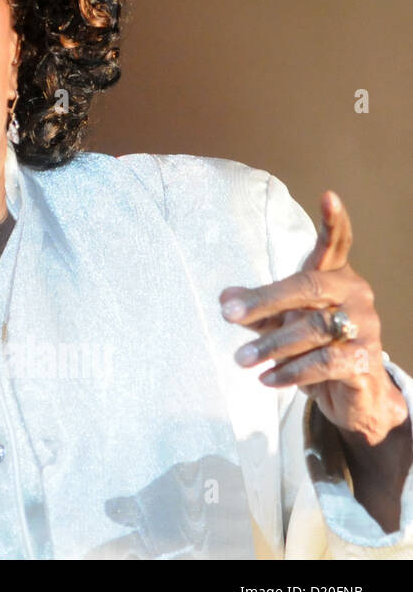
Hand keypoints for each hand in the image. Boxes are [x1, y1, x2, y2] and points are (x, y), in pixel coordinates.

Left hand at [219, 190, 408, 445]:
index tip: (328, 196)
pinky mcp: (366, 360)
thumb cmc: (310, 346)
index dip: (334, 222)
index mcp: (333, 277)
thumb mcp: (275, 323)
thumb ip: (253, 308)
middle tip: (228, 315)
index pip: (336, 245)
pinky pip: (325, 361)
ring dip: (271, 345)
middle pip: (309, 286)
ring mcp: (365, 327)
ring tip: (242, 359)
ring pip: (314, 328)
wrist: (351, 395)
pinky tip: (268, 379)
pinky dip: (292, 371)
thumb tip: (225, 299)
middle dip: (265, 300)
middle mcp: (354, 295)